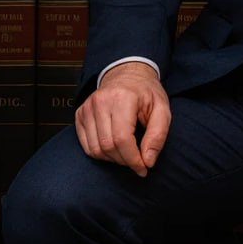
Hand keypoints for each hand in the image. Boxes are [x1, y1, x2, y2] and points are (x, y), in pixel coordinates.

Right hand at [74, 61, 170, 177]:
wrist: (127, 74)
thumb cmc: (146, 93)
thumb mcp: (162, 109)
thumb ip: (158, 135)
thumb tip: (148, 161)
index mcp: (122, 98)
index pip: (122, 139)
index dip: (133, 159)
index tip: (143, 168)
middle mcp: (100, 101)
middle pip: (108, 146)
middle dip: (125, 161)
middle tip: (138, 161)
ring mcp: (87, 108)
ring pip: (95, 149)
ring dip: (113, 159)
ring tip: (127, 154)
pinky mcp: (80, 114)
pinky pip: (86, 145)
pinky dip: (101, 154)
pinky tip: (114, 148)